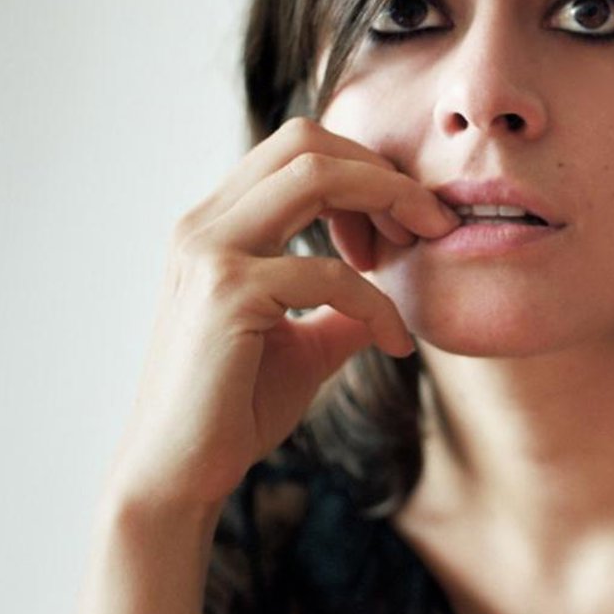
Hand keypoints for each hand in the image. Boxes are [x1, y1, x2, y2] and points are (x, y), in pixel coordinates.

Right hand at [105, 118, 456, 516]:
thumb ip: (338, 310)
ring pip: (314, 174)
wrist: (180, 472)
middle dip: (383, 171)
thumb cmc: (234, 412)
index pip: (296, 151)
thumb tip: (383, 297)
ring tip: (428, 244)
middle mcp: (205, 225)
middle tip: (433, 222)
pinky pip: (329, 273)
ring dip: (388, 200)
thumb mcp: (302, 346)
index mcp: (216, 227)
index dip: (363, 173)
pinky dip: (378, 302)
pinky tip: (396, 343)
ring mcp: (210, 251)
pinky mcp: (227, 293)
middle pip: (307, 141)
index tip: (405, 227)